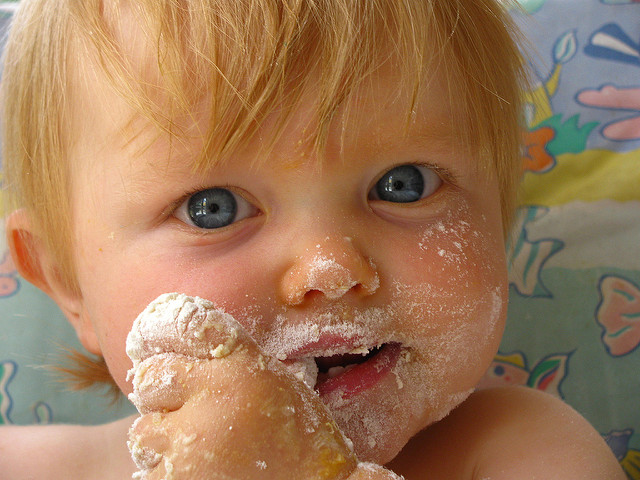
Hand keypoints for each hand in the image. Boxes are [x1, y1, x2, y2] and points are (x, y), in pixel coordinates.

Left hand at [126, 294, 359, 478]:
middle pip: (146, 391)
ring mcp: (188, 452)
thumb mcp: (271, 377)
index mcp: (231, 373)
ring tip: (198, 449)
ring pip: (142, 436)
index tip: (181, 383)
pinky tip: (201, 471)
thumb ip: (230, 353)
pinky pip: (149, 472)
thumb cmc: (295, 430)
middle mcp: (205, 407)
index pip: (161, 360)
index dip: (170, 372)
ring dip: (161, 441)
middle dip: (162, 402)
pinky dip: (167, 473)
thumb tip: (184, 324)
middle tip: (191, 417)